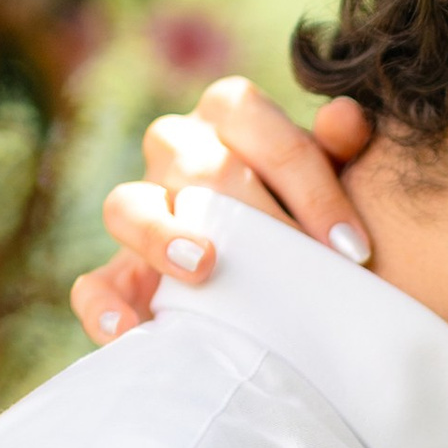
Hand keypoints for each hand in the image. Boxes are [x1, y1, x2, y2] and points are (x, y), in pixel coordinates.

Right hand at [69, 82, 375, 344]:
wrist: (284, 273)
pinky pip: (94, 283)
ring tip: (205, 269)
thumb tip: (346, 119)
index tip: (353, 249)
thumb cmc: (311, 212)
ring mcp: (140, 209)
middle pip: (198, 165)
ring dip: (161, 236)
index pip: (253, 120)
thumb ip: (339, 149)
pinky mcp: (120, 273)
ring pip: (127, 206)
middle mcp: (176, 149)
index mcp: (228, 115)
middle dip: (256, 217)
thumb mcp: (333, 178)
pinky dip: (104, 306)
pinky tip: (130, 332)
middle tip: (302, 267)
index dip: (308, 182)